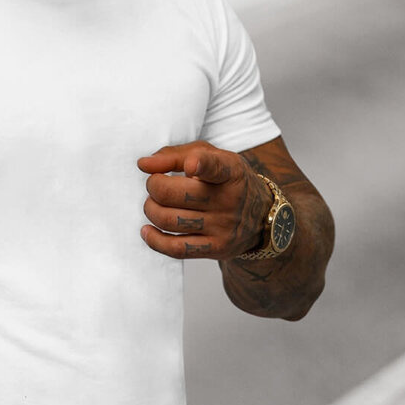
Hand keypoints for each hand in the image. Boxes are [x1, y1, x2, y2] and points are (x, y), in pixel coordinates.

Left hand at [137, 141, 270, 259]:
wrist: (260, 216)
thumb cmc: (226, 180)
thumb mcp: (211, 157)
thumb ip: (175, 155)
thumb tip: (144, 164)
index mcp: (230, 172)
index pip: (216, 168)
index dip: (201, 165)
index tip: (190, 165)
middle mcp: (229, 200)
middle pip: (176, 195)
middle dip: (154, 186)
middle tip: (154, 184)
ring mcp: (223, 227)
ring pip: (170, 220)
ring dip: (151, 210)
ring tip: (153, 204)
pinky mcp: (216, 248)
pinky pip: (176, 249)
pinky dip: (154, 240)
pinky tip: (147, 230)